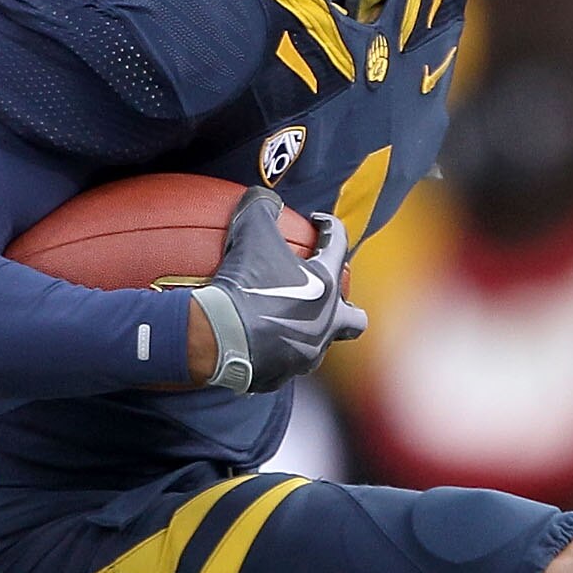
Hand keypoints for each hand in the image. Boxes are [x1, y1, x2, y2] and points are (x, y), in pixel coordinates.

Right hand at [188, 188, 365, 393]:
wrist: (219, 336)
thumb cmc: (243, 283)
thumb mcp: (250, 233)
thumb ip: (260, 208)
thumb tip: (262, 195)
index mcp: (326, 287)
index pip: (338, 247)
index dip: (329, 228)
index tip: (317, 222)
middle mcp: (324, 324)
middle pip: (354, 320)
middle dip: (346, 309)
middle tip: (326, 298)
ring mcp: (304, 355)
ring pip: (317, 346)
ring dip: (307, 332)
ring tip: (285, 322)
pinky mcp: (278, 376)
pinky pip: (282, 365)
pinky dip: (273, 353)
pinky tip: (254, 344)